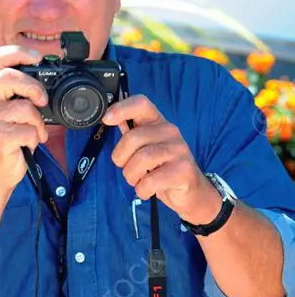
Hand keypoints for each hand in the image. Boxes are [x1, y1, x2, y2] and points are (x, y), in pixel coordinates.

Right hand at [0, 45, 48, 197]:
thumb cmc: (5, 140)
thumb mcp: (8, 110)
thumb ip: (18, 92)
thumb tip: (46, 76)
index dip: (19, 53)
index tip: (38, 58)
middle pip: (9, 76)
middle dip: (34, 87)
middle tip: (43, 99)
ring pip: (24, 108)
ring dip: (38, 122)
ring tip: (35, 132)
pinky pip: (27, 130)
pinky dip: (34, 138)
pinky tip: (28, 144)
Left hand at [103, 95, 221, 222]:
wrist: (190, 192)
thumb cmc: (162, 169)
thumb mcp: (145, 148)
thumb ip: (130, 135)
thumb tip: (110, 117)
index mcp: (158, 122)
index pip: (141, 104)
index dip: (121, 108)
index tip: (107, 118)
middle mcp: (170, 131)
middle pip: (132, 138)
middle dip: (121, 159)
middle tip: (128, 169)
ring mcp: (178, 150)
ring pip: (140, 159)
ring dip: (131, 176)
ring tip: (139, 180)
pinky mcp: (183, 170)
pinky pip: (150, 181)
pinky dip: (142, 190)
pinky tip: (147, 190)